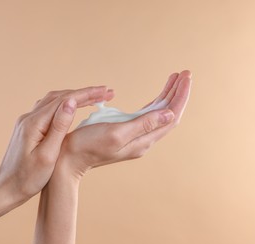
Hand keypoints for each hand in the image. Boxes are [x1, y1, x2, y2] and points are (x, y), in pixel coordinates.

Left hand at [0, 86, 113, 202]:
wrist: (6, 189)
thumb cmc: (27, 179)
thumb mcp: (47, 155)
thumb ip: (59, 127)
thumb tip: (71, 102)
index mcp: (34, 123)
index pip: (65, 100)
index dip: (87, 94)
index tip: (105, 91)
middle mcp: (29, 117)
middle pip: (60, 97)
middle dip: (85, 93)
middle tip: (106, 92)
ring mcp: (27, 122)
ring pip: (54, 101)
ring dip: (75, 96)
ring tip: (95, 97)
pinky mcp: (28, 128)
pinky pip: (49, 109)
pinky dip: (65, 104)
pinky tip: (73, 107)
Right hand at [59, 70, 191, 176]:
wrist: (69, 159)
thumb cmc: (88, 145)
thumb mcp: (116, 133)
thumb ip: (143, 124)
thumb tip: (169, 114)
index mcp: (143, 140)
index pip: (171, 116)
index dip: (180, 96)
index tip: (186, 77)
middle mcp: (143, 139)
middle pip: (168, 114)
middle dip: (177, 93)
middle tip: (185, 73)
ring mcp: (135, 137)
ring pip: (159, 114)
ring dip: (168, 96)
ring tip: (175, 78)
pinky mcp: (126, 133)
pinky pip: (147, 116)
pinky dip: (155, 103)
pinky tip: (157, 96)